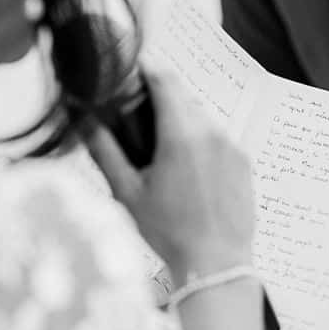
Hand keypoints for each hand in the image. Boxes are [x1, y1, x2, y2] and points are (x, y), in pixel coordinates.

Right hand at [87, 65, 255, 279]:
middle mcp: (212, 133)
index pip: (165, 80)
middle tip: (139, 108)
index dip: (147, 67)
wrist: (216, 264)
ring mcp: (232, 146)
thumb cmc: (169, 232)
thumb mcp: (127, 193)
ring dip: (182, 119)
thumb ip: (105, 151)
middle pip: (184, 96)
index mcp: (181, 135)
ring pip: (203, 117)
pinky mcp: (244, 162)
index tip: (133, 65)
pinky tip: (187, 168)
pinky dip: (201, 141)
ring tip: (162, 144)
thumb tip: (84, 122)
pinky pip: (219, 137)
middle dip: (162, 95)